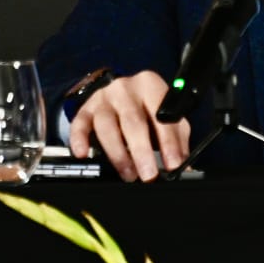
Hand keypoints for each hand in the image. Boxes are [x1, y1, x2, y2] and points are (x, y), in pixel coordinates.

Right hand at [67, 71, 188, 181]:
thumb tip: (184, 169)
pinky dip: (79, 139)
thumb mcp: (170, 118)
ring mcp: (103, 97)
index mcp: (151, 86)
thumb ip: (177, 141)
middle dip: (141, 152)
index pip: (162, 117)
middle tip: (148, 176)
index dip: (169, 143)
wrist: (125, 91)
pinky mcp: (86, 108)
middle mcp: (125, 88)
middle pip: (133, 122)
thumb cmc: (150, 109)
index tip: (172, 165)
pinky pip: (79, 124)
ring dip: (118, 154)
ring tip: (128, 174)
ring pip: (106, 125)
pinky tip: (84, 153)